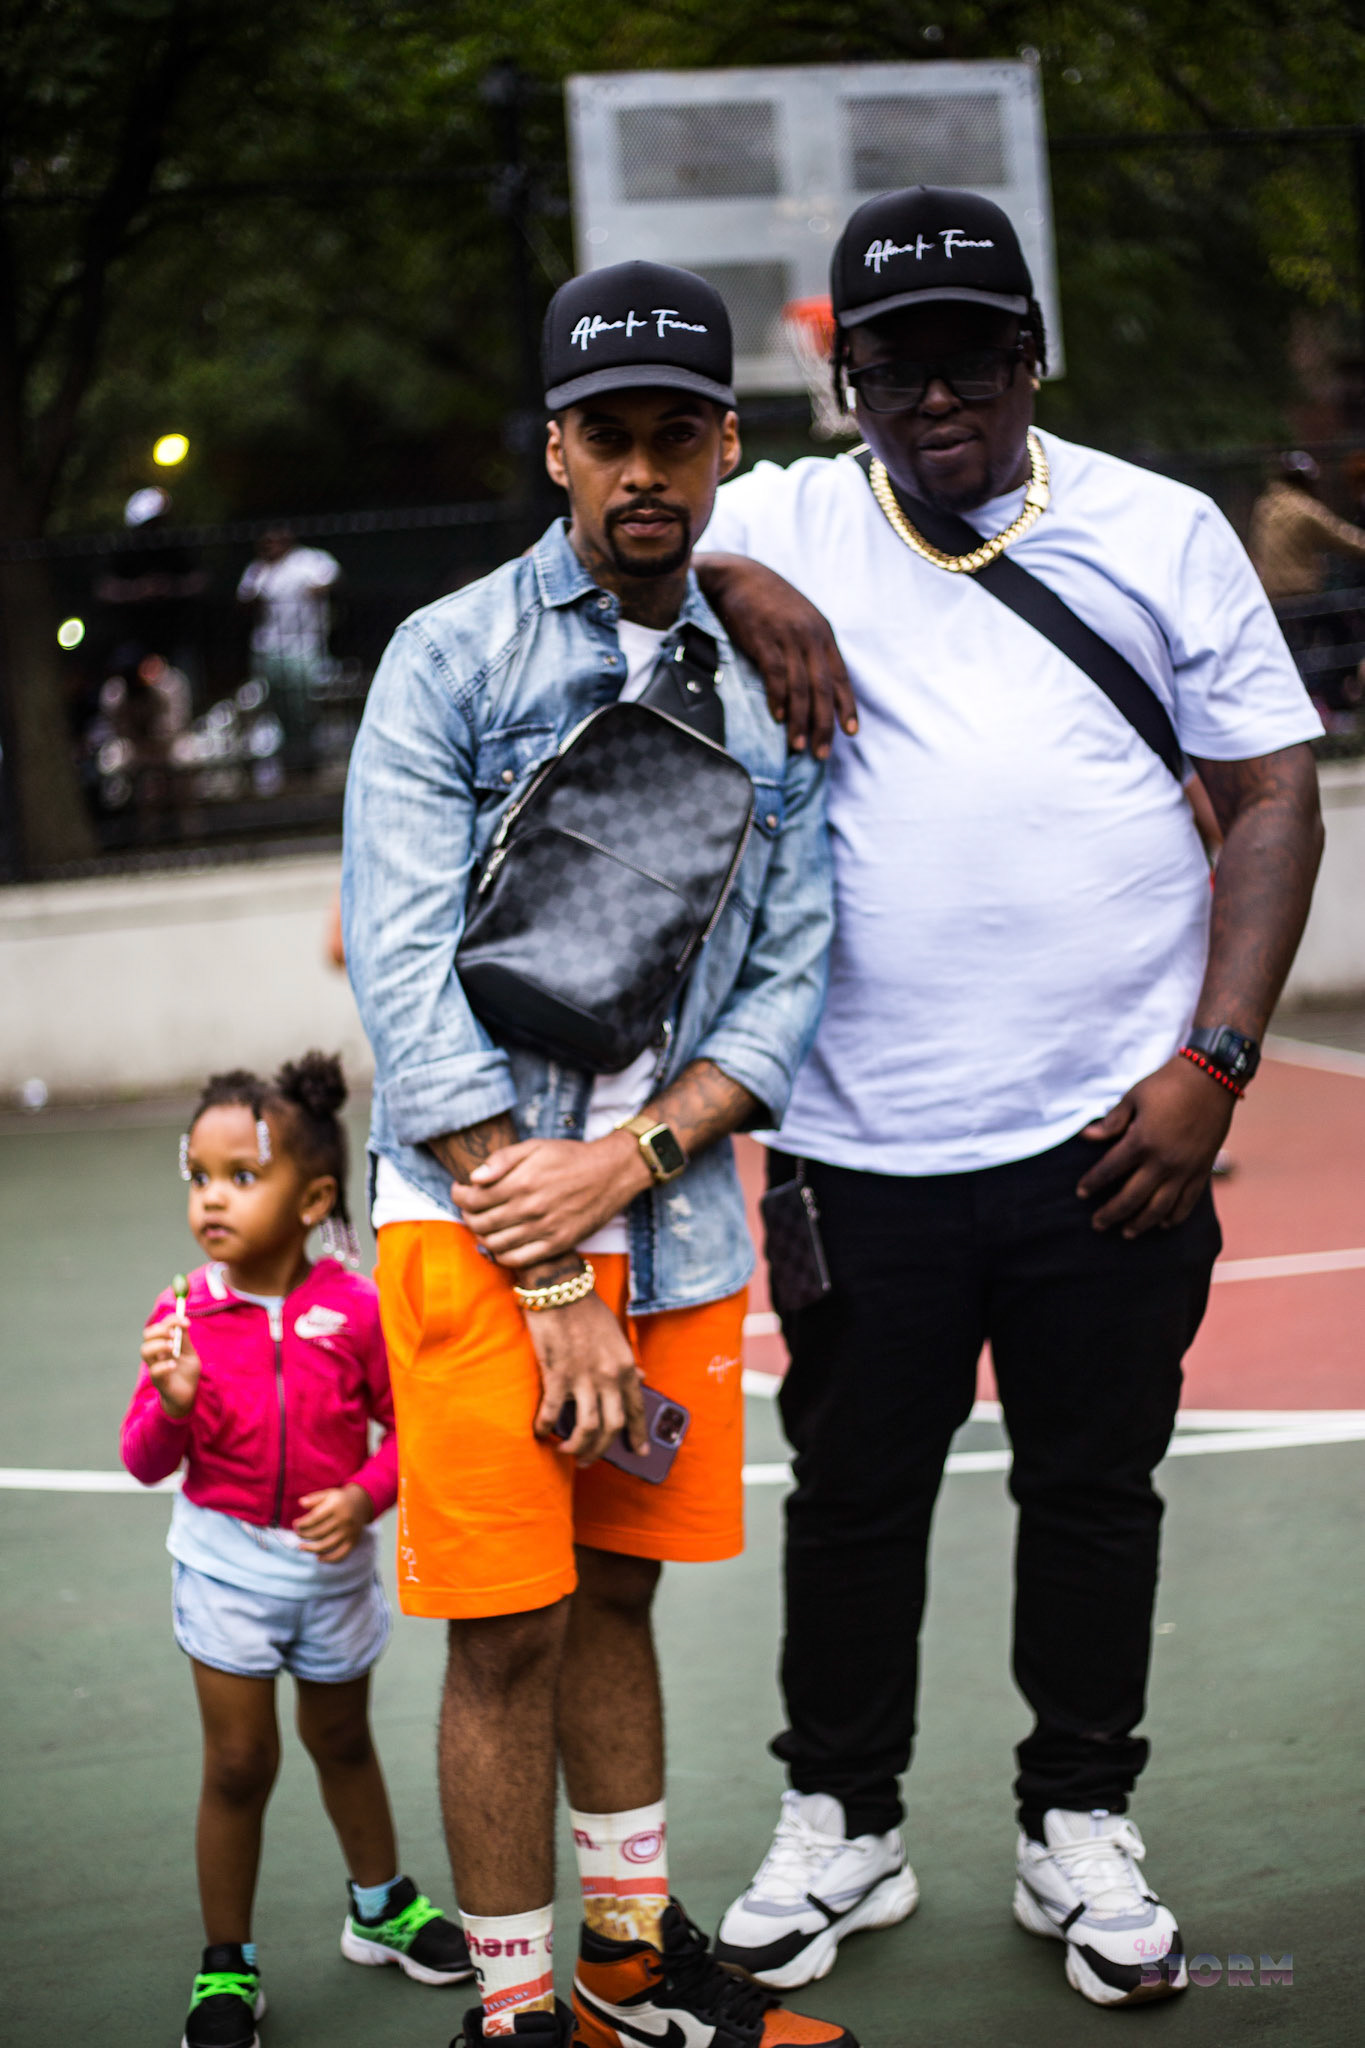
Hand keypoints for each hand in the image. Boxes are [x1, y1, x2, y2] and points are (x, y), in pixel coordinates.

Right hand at [140, 1312, 200, 1418]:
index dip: (171, 1320)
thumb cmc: (186, 1373)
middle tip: (175, 1334)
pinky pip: (154, 1371)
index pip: (159, 1326)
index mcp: (162, 1344)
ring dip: (159, 1345)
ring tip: (173, 1347)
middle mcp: (156, 1354)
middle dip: (160, 1330)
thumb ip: (184, 1340)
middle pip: (147, 1335)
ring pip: (145, 1351)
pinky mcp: (159, 1381)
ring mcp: (155, 1367)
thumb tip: (182, 1321)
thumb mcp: (189, 1353)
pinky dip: (163, 1365)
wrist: (187, 1395)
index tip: (186, 1322)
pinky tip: (174, 1365)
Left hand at [294, 1483, 372, 1561]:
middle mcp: (344, 1519)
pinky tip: (319, 1558)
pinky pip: (341, 1554)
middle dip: (305, 1535)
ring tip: (301, 1547)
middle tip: (298, 1534)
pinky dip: (329, 1559)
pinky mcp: (353, 1542)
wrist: (361, 1504)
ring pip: (327, 1545)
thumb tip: (301, 1502)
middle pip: (319, 1532)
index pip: (315, 1518)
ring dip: (311, 1548)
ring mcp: (349, 1532)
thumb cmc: (339, 1500)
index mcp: (336, 1506)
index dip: (302, 1523)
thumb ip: (314, 1498)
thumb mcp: (328, 1494)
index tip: (295, 1525)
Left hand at [451, 1133, 650, 1268]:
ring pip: (495, 1244)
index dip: (458, 1195)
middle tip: (470, 1208)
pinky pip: (517, 1259)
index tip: (459, 1190)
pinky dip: (501, 1254)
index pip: (473, 1198)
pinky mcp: (557, 1244)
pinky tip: (502, 1242)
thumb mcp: (535, 1146)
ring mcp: (544, 1229)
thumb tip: (474, 1177)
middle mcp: (530, 1209)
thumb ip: (502, 1159)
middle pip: (480, 1223)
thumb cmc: (571, 1157)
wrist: (612, 1173)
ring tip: (484, 1224)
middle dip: (467, 1215)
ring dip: (482, 1236)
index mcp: (521, 1182)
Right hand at [526, 1291, 647, 1464]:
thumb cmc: (588, 1310)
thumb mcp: (616, 1335)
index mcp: (626, 1366)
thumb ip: (628, 1361)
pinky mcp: (557, 1375)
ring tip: (568, 1452)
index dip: (638, 1434)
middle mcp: (609, 1377)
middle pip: (612, 1427)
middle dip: (601, 1450)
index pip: (636, 1409)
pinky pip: (553, 1413)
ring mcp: (584, 1378)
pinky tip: (541, 1432)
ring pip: (587, 1428)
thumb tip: (643, 1378)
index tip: (640, 1452)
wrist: (561, 1290)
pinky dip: (546, 1427)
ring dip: (578, 1447)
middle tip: (590, 1460)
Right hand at [696, 554, 857, 757]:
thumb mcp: (798, 620)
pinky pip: (776, 675)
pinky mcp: (764, 639)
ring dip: (801, 721)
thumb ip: (810, 647)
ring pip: (801, 688)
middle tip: (821, 753)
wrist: (738, 576)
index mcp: (823, 634)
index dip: (846, 706)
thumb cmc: (767, 602)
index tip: (851, 732)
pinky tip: (778, 718)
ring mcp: (788, 637)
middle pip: (823, 689)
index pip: (840, 677)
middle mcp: (810, 637)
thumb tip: (815, 682)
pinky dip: (779, 699)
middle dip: (824, 724)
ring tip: (798, 746)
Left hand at [1076, 1055, 1234, 1235]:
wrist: (1212, 1078)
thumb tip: (1087, 1136)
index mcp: (1141, 1141)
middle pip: (1131, 1197)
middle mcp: (1163, 1161)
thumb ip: (1112, 1121)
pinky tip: (1164, 1224)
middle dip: (1111, 1214)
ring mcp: (1185, 1168)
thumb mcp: (1134, 1097)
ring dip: (1141, 1223)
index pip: (1109, 1170)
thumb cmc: (1168, 1083)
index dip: (1092, 1184)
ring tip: (1127, 1232)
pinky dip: (1175, 1216)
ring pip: (1160, 1207)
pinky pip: (1188, 1201)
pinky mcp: (1203, 1169)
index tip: (1081, 1193)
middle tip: (1098, 1224)